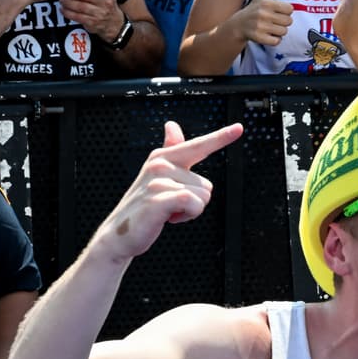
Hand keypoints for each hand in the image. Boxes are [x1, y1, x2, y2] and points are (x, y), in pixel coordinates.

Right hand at [94, 121, 243, 264]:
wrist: (118, 234)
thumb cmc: (143, 206)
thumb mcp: (158, 176)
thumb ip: (170, 150)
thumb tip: (172, 125)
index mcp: (163, 156)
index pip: (198, 145)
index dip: (221, 136)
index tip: (239, 128)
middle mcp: (160, 164)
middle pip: (207, 185)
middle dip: (194, 202)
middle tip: (170, 206)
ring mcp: (158, 181)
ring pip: (203, 197)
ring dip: (189, 212)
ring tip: (166, 212)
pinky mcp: (159, 199)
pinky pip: (194, 204)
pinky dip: (187, 216)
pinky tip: (168, 218)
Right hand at [235, 0, 292, 45]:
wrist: (238, 25)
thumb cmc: (254, 8)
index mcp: (267, 2)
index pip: (290, 9)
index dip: (285, 11)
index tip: (277, 11)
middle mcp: (263, 14)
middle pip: (289, 22)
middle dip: (283, 22)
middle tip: (273, 20)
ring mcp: (260, 27)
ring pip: (283, 32)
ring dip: (278, 32)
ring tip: (269, 27)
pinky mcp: (259, 38)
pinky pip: (277, 42)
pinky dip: (274, 40)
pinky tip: (266, 35)